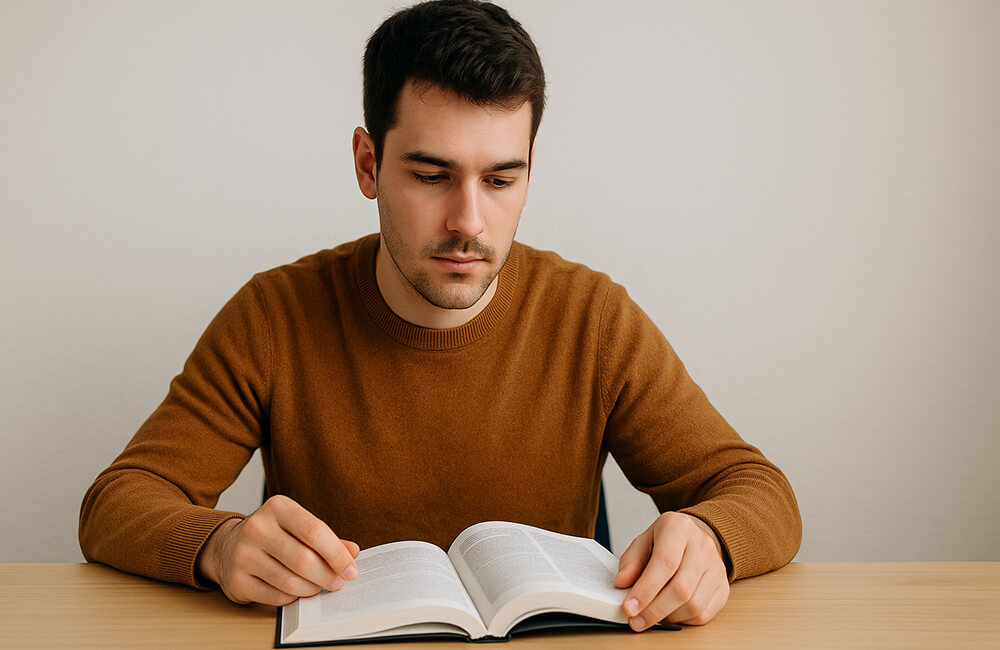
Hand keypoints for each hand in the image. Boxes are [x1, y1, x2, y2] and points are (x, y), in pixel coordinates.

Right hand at [197, 495, 360, 605]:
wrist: (227, 546)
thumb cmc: (273, 535)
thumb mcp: (298, 527)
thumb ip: (326, 538)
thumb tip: (353, 553)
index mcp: (278, 507)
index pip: (315, 532)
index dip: (338, 554)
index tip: (351, 570)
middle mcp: (257, 528)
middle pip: (304, 560)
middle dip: (327, 576)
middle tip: (338, 583)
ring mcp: (244, 554)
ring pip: (290, 582)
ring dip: (311, 589)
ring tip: (318, 587)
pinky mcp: (237, 580)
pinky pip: (276, 596)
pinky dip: (293, 598)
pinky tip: (297, 591)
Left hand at [615, 511, 728, 627]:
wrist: (695, 536)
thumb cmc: (666, 540)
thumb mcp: (643, 542)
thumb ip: (630, 562)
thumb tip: (622, 583)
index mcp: (679, 528)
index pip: (665, 563)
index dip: (646, 589)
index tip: (629, 607)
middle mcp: (702, 547)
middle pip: (681, 588)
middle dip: (654, 610)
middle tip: (635, 620)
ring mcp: (716, 568)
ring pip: (694, 605)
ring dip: (667, 617)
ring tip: (651, 615)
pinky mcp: (723, 588)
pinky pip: (704, 614)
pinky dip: (683, 620)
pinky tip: (669, 613)